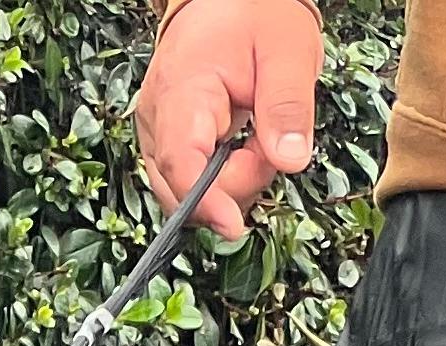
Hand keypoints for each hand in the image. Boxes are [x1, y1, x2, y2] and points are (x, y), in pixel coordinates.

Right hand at [134, 0, 320, 239]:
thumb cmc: (255, 14)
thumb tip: (289, 162)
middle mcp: (157, 121)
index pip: (183, 164)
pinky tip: (240, 145)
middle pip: (181, 189)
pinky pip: (188, 179)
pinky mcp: (164, 142)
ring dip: (229, 181)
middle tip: (270, 146)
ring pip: (184, 191)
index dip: (206, 202)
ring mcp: (156, 134)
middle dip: (231, 187)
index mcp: (182, 93)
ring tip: (257, 137)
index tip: (234, 225)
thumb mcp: (288, 51)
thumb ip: (288, 107)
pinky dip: (220, 176)